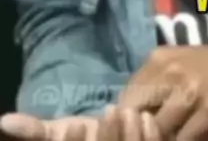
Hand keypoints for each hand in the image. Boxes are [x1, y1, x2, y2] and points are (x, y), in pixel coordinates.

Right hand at [0, 109, 160, 140]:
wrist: (111, 136)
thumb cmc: (81, 138)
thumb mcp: (56, 135)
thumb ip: (35, 132)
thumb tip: (4, 120)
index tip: (73, 124)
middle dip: (107, 138)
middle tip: (108, 110)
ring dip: (131, 136)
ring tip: (128, 111)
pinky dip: (152, 136)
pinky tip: (146, 117)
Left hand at [118, 32, 207, 140]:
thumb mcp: (179, 64)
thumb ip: (154, 84)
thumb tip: (128, 116)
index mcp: (158, 60)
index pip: (125, 97)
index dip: (124, 120)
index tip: (128, 132)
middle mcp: (170, 71)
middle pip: (135, 113)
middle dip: (137, 132)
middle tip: (145, 138)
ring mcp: (190, 90)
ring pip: (157, 129)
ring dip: (160, 139)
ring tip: (168, 138)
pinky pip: (183, 138)